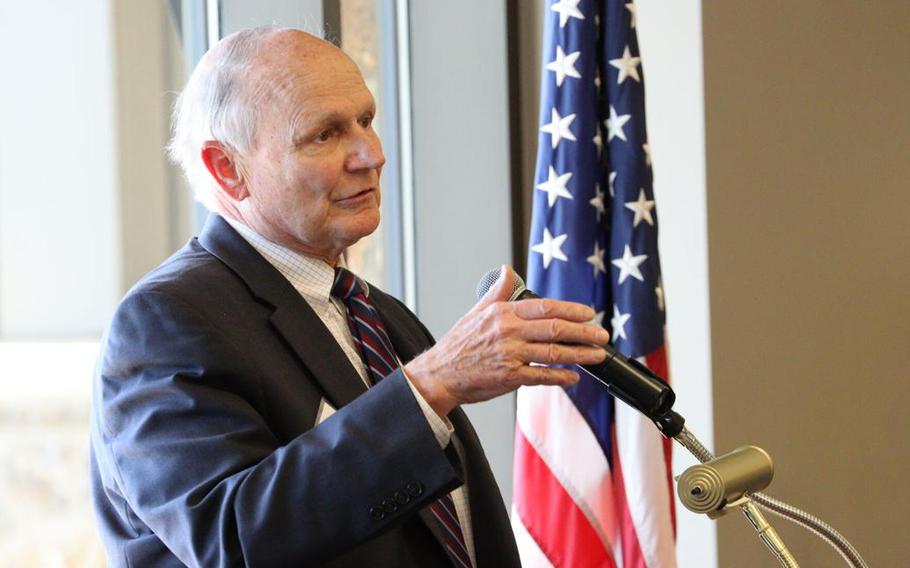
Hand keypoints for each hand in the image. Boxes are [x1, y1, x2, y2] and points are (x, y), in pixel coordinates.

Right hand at [404, 265, 609, 415]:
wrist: (440, 374)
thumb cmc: (458, 345)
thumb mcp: (476, 312)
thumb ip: (496, 291)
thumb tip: (506, 269)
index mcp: (503, 313)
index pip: (545, 307)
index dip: (570, 310)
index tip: (588, 313)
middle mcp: (509, 332)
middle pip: (555, 329)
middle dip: (584, 332)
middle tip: (601, 334)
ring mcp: (510, 355)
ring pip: (553, 353)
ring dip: (580, 354)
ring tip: (597, 355)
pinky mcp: (510, 377)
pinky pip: (542, 376)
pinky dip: (560, 376)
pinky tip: (573, 376)